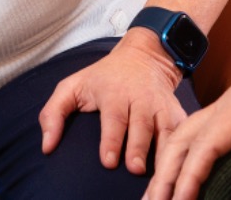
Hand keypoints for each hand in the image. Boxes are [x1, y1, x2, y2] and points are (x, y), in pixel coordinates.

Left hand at [39, 31, 188, 173]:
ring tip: (161, 174)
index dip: (111, 140)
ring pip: (165, 129)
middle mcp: (140, 98)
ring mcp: (161, 104)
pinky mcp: (176, 110)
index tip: (108, 161)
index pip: (113, 118)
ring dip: (164, 152)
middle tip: (135, 169)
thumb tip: (47, 147)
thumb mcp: (72, 86)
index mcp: (113, 92)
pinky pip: (182, 129)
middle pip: (141, 125)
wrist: (144, 56)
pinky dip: (183, 145)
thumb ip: (53, 114)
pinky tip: (182, 164)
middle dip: (138, 148)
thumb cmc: (102, 78)